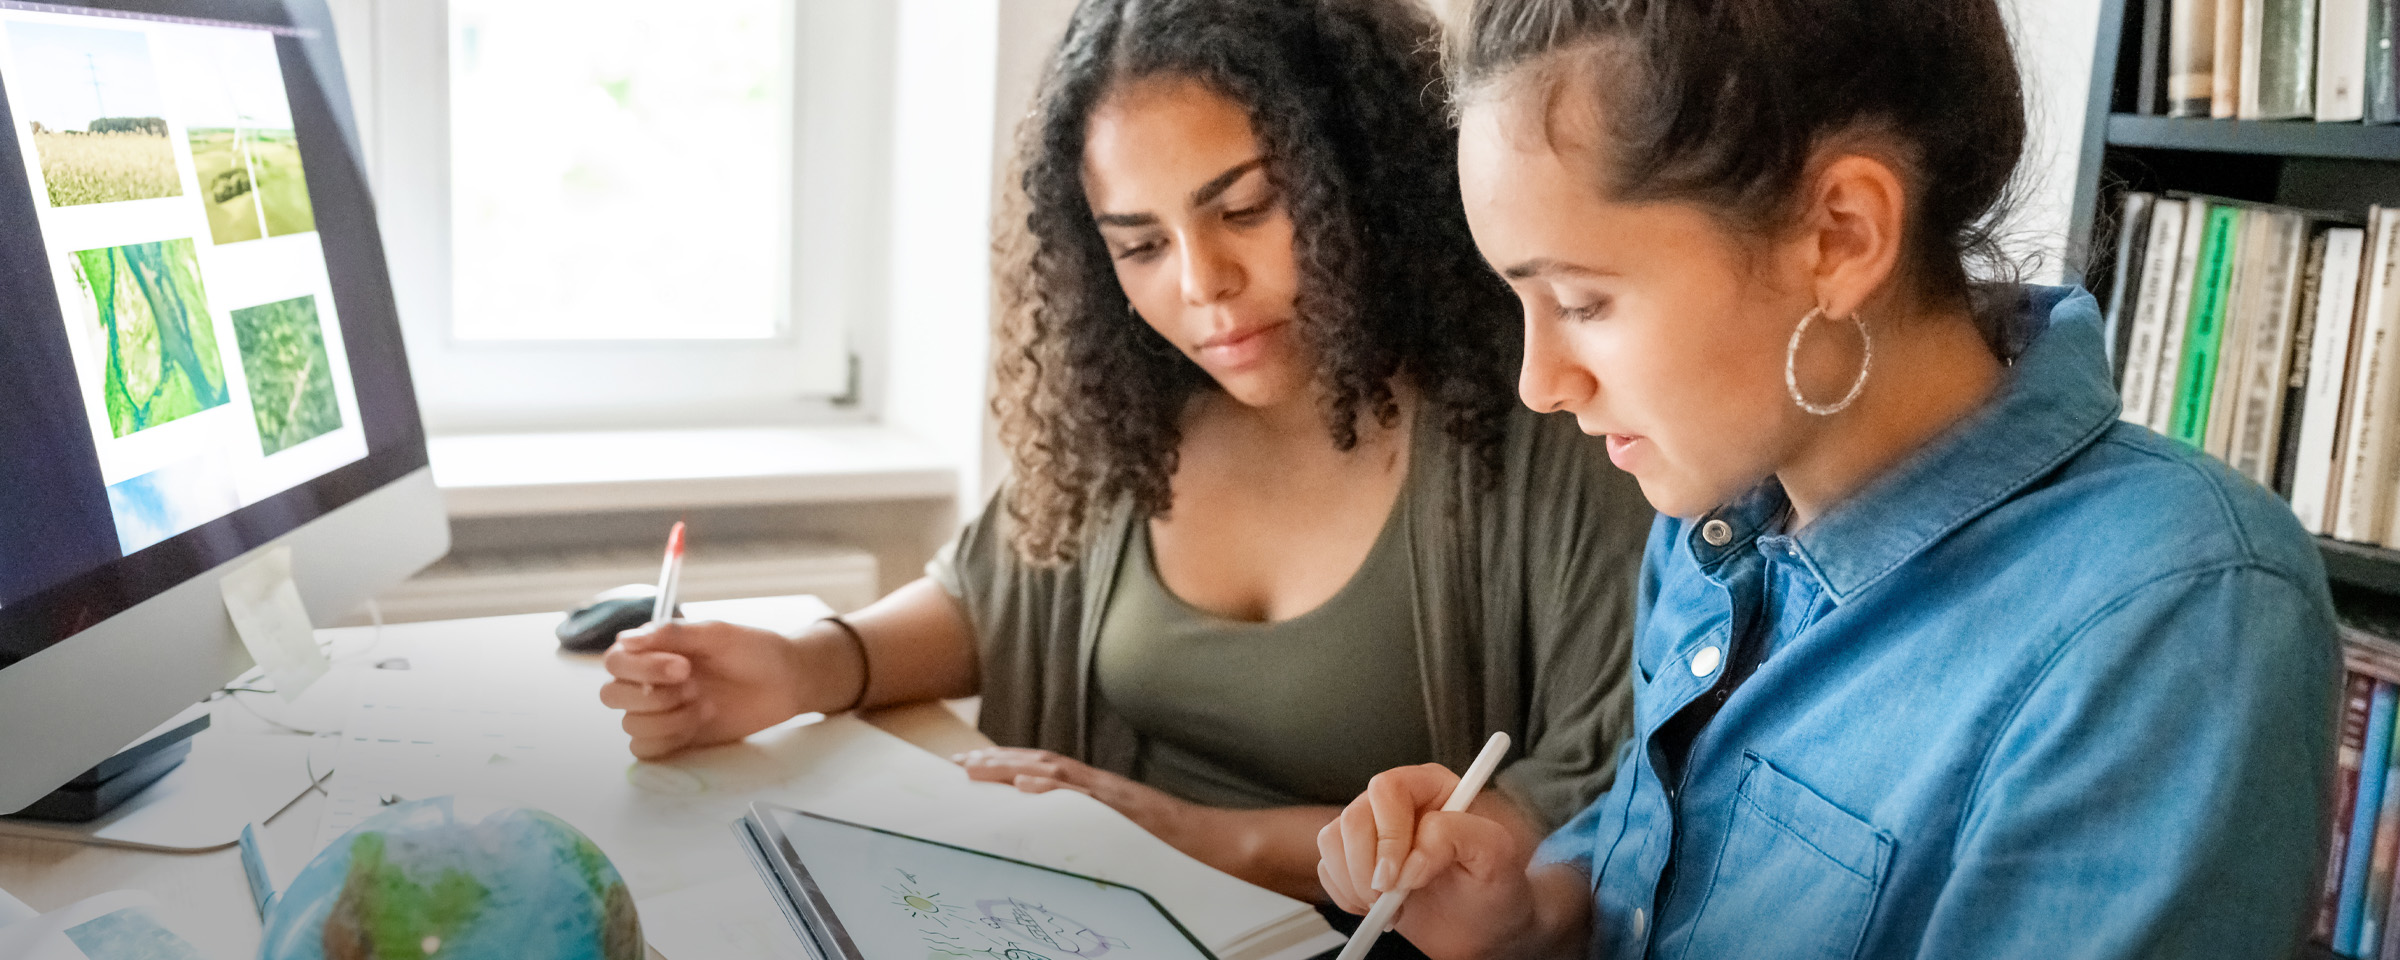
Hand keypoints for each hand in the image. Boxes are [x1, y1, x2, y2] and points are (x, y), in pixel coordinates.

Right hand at [599, 620, 853, 759]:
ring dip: (666, 718)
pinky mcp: (675, 738)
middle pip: (612, 695)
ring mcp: (662, 711)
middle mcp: (651, 681)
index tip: (683, 666)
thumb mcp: (718, 633)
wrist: (787, 681)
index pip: (616, 661)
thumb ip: (673, 633)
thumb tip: (627, 639)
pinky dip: (667, 739)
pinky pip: (644, 749)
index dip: (641, 667)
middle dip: (650, 695)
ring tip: (705, 704)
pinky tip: (698, 723)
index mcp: (655, 650)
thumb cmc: (754, 650)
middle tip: (694, 687)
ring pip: (630, 725)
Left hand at [953, 747, 1214, 844]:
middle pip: (1041, 764)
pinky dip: (1056, 789)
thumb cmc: (1170, 847)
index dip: (1005, 763)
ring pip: (1056, 774)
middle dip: (997, 762)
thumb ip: (1088, 823)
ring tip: (978, 768)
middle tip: (958, 763)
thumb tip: (1046, 822)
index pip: (1043, 769)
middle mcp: (1100, 787)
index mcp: (1096, 792)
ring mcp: (1112, 797)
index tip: (969, 765)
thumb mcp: (1120, 833)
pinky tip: (1027, 786)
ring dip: (1013, 767)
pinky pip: (1087, 798)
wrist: (1216, 846)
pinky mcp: (1126, 811)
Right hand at [1316, 764, 1541, 959]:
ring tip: (1390, 905)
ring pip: (1331, 840)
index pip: (1387, 789)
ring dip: (1355, 883)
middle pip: (1353, 817)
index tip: (1402, 877)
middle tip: (1391, 898)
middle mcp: (1396, 803)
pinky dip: (1346, 896)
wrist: (1482, 927)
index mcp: (1431, 786)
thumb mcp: (1498, 855)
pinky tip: (1379, 909)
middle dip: (1367, 867)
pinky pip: (1326, 868)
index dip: (1388, 834)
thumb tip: (1413, 859)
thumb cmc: (1494, 887)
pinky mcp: (1354, 859)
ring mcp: (1372, 831)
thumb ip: (1460, 836)